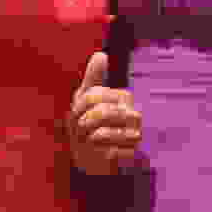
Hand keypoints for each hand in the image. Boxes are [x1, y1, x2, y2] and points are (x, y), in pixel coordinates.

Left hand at [67, 52, 141, 174]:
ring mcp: (135, 134)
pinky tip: (100, 150)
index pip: (97, 95)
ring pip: (104, 132)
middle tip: (82, 128)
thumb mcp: (85, 100)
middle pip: (101, 112)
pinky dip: (98, 152)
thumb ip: (93, 77)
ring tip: (89, 139)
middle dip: (84, 123)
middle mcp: (133, 114)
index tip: (77, 113)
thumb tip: (101, 55)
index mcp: (122, 97)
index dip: (81, 106)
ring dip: (89, 138)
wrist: (91, 156)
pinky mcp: (133, 154)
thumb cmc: (88, 125)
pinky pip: (110, 152)